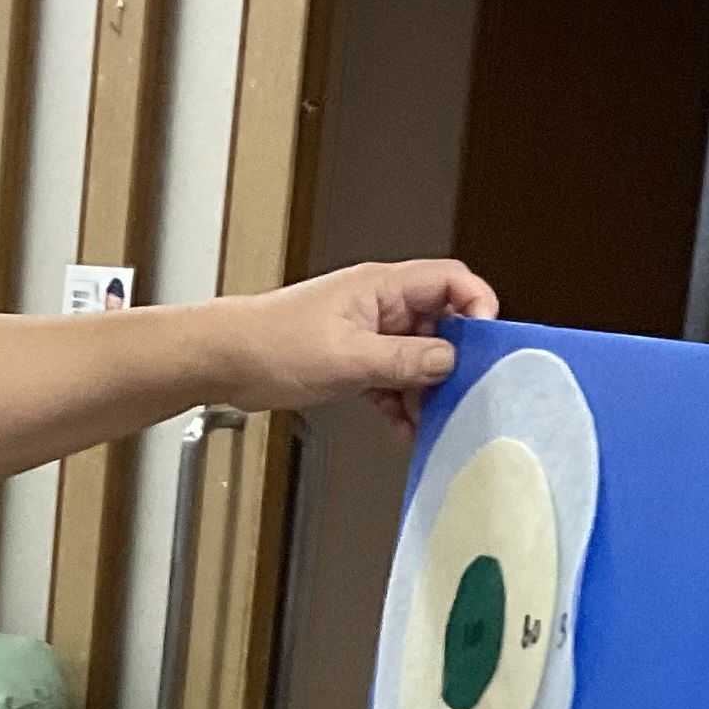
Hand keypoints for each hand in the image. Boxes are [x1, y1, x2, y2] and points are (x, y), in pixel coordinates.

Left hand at [220, 256, 500, 433]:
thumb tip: (448, 360)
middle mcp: (379, 306)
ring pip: (416, 358)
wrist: (224, 361)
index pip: (451, 281)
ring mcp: (366, 334)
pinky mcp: (352, 362)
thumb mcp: (347, 357)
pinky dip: (399, 402)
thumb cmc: (270, 344)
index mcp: (382, 287)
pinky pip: (390, 380)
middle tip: (458, 394)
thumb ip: (403, 360)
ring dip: (424, 391)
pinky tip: (403, 427)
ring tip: (428, 421)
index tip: (484, 345)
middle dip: (451, 362)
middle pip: (439, 325)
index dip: (476, 307)